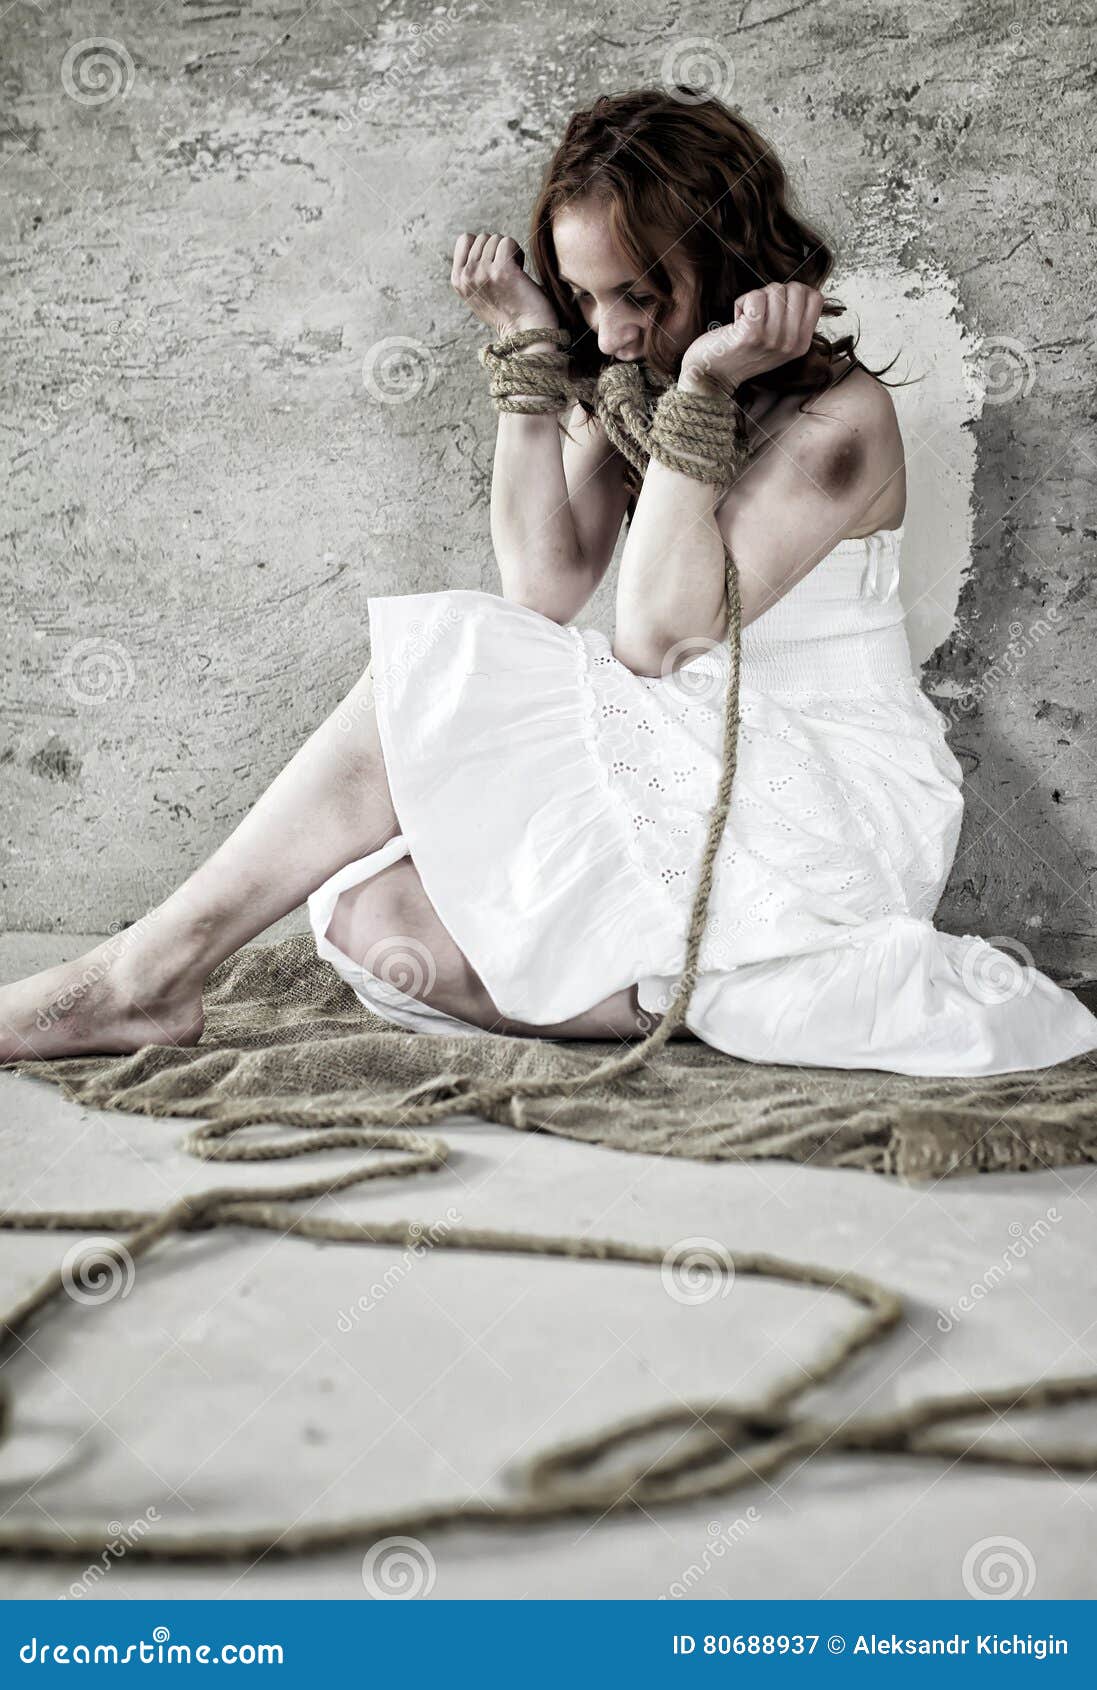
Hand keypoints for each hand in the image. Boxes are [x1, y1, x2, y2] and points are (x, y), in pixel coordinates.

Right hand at [451, 232, 559, 337]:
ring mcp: (482, 272)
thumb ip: (471, 270)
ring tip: (513, 274)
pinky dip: (517, 252)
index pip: (465, 239)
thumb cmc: (506, 312)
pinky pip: (508, 242)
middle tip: (505, 273)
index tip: (492, 264)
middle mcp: (467, 276)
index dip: (482, 246)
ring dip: (509, 252)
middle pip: (483, 237)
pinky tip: (520, 271)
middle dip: (497, 250)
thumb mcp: (477, 292)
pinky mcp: (501, 270)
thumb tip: (475, 241)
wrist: (524, 333)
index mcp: (457, 280)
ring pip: (496, 238)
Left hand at [680, 281, 823, 391]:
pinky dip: (742, 302)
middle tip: (760, 312)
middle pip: (796, 289)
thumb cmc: (743, 351)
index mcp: (801, 343)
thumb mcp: (778, 340)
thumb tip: (801, 289)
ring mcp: (773, 339)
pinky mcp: (752, 334)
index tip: (778, 306)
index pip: (816, 298)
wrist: (714, 375)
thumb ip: (793, 319)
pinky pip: (755, 296)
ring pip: (775, 290)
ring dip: (756, 298)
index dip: (796, 292)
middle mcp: (791, 343)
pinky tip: (737, 320)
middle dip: (774, 293)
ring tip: (747, 319)